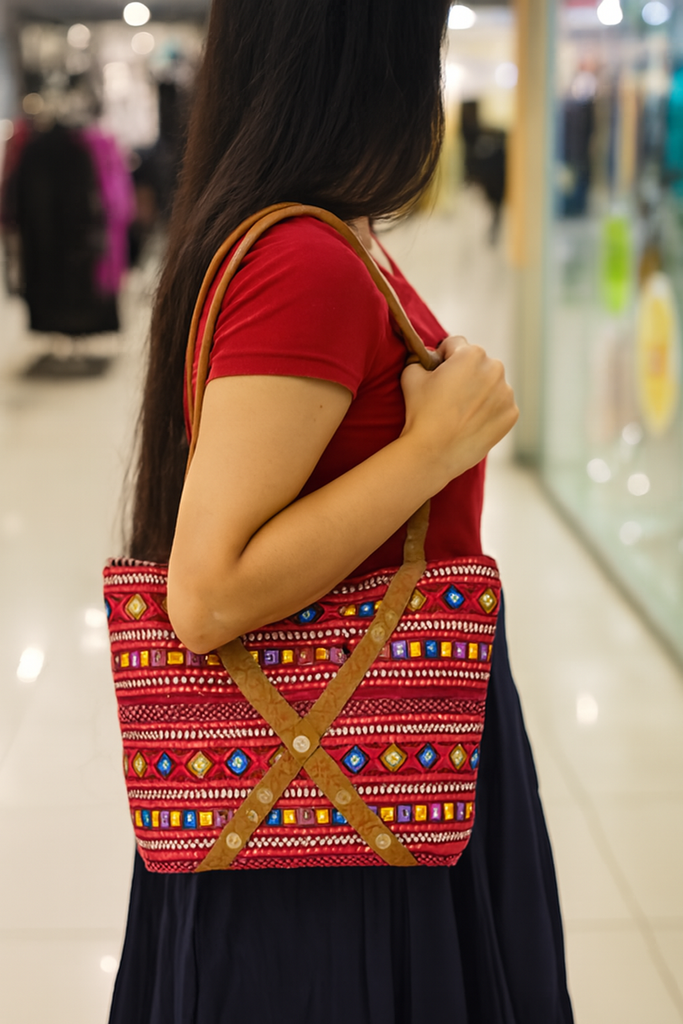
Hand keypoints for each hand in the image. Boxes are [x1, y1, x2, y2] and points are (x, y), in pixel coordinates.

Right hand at [400, 335, 517, 483]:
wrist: (433, 452)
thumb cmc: (421, 412)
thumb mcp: (410, 375)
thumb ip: (418, 358)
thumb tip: (424, 357)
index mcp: (472, 354)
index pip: (456, 345)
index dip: (442, 358)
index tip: (437, 373)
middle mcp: (495, 368)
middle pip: (478, 364)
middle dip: (465, 373)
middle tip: (448, 395)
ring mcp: (506, 393)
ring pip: (491, 385)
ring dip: (479, 392)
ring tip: (460, 411)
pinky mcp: (511, 414)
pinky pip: (499, 406)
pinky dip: (488, 411)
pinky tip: (471, 422)